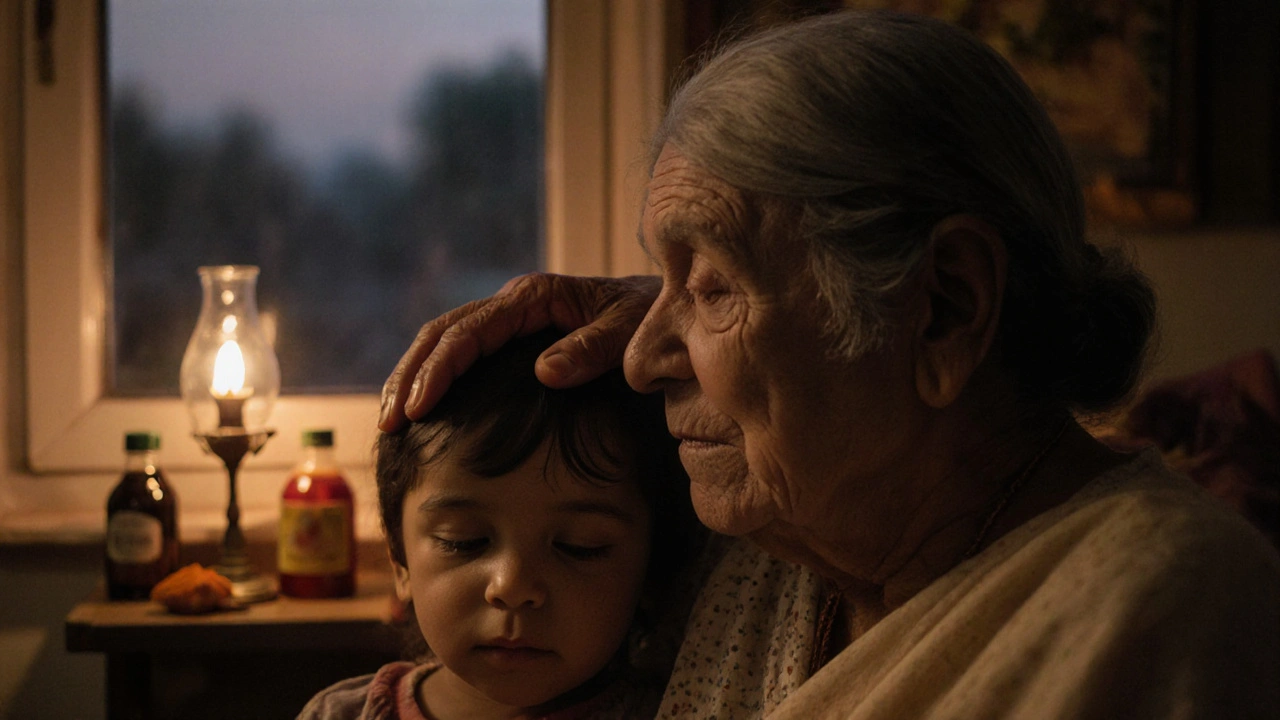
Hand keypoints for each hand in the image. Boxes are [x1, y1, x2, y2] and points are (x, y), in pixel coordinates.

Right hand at [378, 272, 660, 431]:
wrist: (664, 304)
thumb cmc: (650, 316)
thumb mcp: (630, 333)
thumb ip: (592, 349)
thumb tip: (543, 372)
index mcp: (533, 298)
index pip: (467, 332)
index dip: (437, 371)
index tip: (418, 409)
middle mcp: (513, 302)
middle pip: (441, 333)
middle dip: (410, 376)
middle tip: (389, 423)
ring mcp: (510, 317)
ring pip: (444, 340)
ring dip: (413, 377)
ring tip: (390, 422)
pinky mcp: (513, 336)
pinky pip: (463, 352)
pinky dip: (435, 378)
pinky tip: (421, 410)